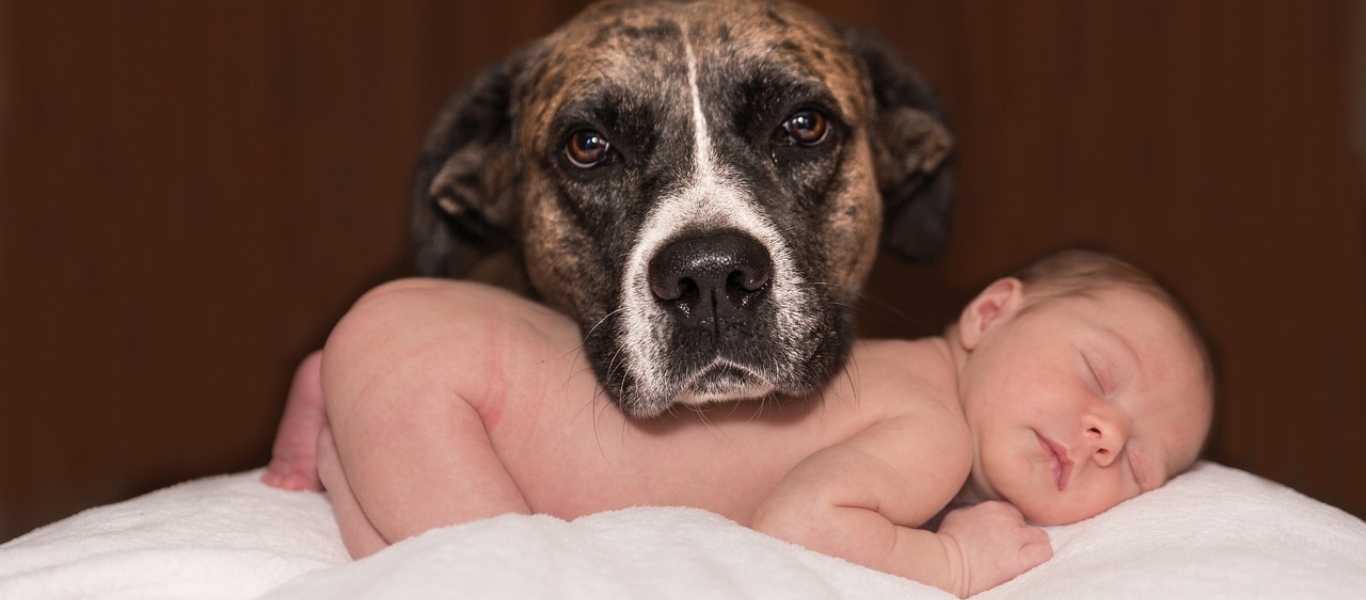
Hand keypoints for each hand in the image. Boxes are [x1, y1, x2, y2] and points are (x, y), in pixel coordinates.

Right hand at [937, 501, 1051, 596]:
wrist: (945, 564)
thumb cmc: (946, 542)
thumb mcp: (957, 515)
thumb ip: (975, 510)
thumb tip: (977, 513)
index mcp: (994, 507)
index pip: (1017, 513)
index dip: (1012, 526)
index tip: (1003, 538)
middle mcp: (1007, 519)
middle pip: (1030, 525)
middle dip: (1022, 537)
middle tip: (1009, 550)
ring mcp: (1014, 538)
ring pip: (1041, 538)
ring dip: (1033, 547)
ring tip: (1020, 557)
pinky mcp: (1019, 559)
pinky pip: (1044, 552)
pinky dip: (1039, 557)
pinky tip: (1027, 563)